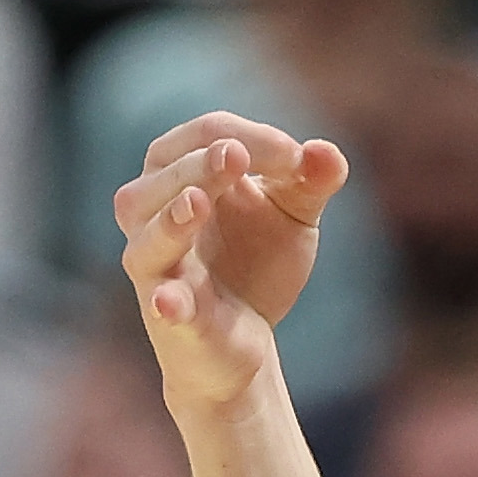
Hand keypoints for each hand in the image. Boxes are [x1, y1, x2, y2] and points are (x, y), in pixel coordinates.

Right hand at [118, 117, 348, 419]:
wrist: (244, 341)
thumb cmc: (255, 263)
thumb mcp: (293, 216)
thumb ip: (311, 182)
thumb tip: (328, 153)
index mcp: (181, 172)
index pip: (207, 135)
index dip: (252, 138)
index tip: (297, 159)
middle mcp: (153, 211)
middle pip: (166, 171)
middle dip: (202, 164)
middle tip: (237, 156)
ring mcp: (157, 264)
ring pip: (149, 234)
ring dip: (172, 217)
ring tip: (197, 202)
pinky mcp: (170, 315)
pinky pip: (161, 303)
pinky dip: (166, 300)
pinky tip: (169, 302)